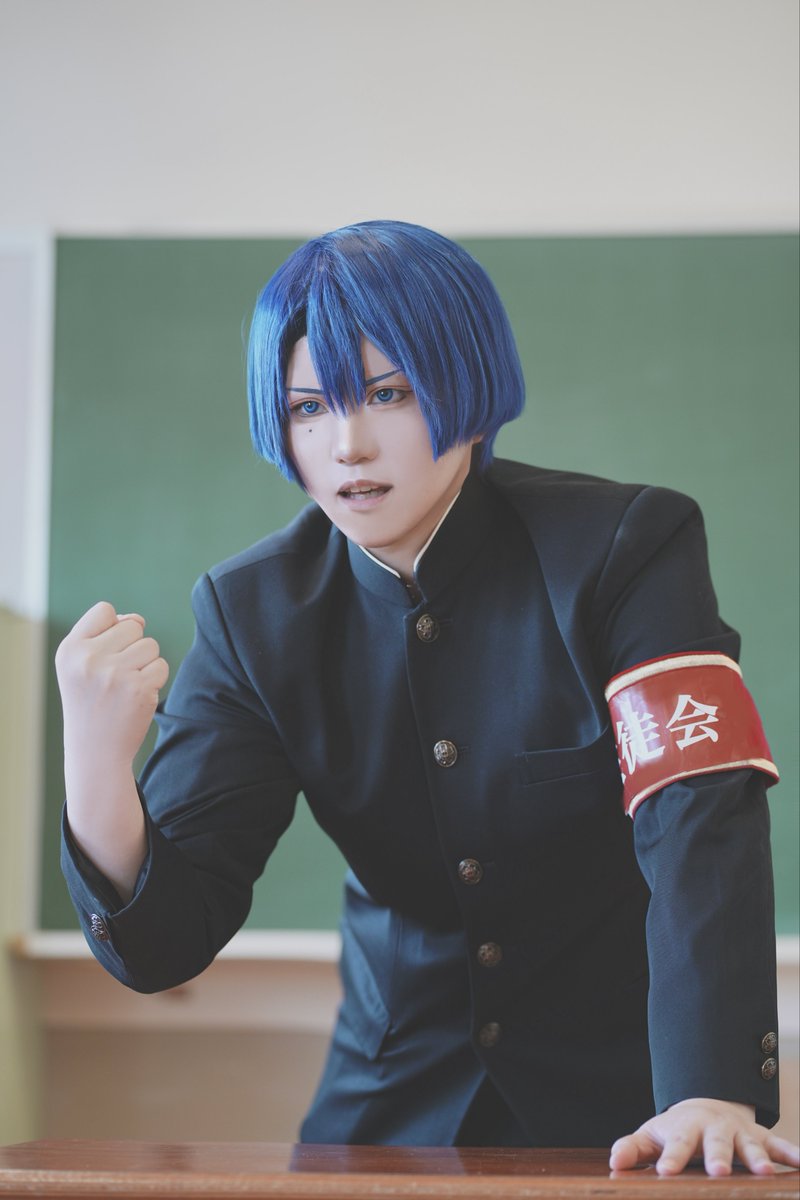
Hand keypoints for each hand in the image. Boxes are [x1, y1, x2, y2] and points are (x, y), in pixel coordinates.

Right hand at [55, 601, 168, 770]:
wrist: (95, 750)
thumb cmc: (90, 701)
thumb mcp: (81, 665)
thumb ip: (105, 634)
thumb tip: (137, 619)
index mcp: (70, 649)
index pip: (104, 610)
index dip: (112, 628)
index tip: (103, 654)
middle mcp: (89, 659)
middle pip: (133, 626)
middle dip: (131, 646)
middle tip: (115, 676)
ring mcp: (115, 674)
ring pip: (151, 645)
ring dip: (145, 663)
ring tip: (125, 686)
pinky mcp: (139, 689)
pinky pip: (161, 665)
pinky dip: (155, 679)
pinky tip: (136, 696)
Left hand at [610, 1097, 799, 1175]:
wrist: (706, 1105)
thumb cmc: (676, 1129)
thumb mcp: (652, 1136)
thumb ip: (633, 1149)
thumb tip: (614, 1163)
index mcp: (685, 1129)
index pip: (676, 1144)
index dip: (671, 1158)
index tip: (665, 1172)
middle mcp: (714, 1128)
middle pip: (716, 1143)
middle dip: (718, 1157)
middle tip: (719, 1173)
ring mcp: (739, 1132)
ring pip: (750, 1144)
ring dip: (758, 1158)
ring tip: (764, 1173)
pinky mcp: (761, 1137)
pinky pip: (779, 1144)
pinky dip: (791, 1153)